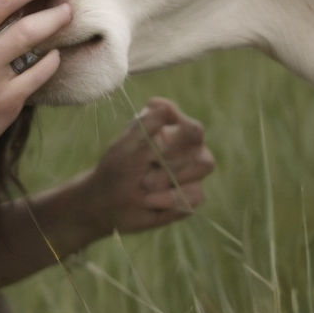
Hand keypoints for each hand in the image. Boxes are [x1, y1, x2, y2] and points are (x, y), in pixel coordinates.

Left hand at [79, 97, 215, 240]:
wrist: (110, 206)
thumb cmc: (116, 169)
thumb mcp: (125, 146)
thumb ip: (145, 125)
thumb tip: (164, 105)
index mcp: (170, 127)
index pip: (189, 123)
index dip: (176, 131)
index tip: (153, 142)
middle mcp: (185, 145)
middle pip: (199, 142)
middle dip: (169, 159)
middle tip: (144, 171)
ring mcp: (192, 171)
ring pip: (203, 164)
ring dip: (169, 178)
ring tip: (145, 185)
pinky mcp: (192, 195)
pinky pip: (195, 195)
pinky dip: (170, 199)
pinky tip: (151, 202)